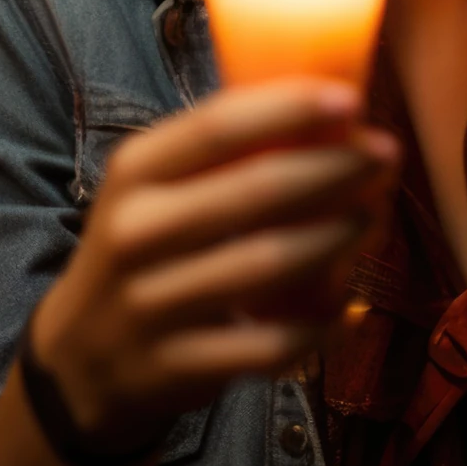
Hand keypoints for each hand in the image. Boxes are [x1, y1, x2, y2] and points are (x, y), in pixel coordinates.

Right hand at [30, 77, 399, 455]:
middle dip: (333, 169)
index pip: (216, 126)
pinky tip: (350, 306)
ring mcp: (152, 305)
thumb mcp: (153, 187)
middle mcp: (136, 233)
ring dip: (336, 238)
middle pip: (255, 192)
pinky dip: (320, 326)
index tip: (350, 97)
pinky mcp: (176, 368)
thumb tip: (324, 106)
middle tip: (385, 154)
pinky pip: (269, 345)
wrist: (81, 357)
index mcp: (133, 173)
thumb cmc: (142, 246)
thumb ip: (218, 150)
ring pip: (269, 264)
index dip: (288, 108)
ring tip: (373, 216)